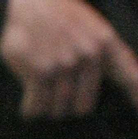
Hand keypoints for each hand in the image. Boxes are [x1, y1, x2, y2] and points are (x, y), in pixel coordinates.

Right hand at [0, 0, 137, 118]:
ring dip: (47, 107)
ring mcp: (64, 65)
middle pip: (82, 107)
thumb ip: (106, 54)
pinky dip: (31, 109)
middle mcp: (89, 55)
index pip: (128, 76)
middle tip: (58, 95)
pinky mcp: (40, 72)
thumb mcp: (93, 28)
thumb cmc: (60, 17)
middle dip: (68, 106)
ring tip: (42, 93)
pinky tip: (30, 103)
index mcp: (106, 44)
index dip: (135, 95)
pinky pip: (36, 107)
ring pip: (58, 109)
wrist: (31, 0)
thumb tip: (123, 84)